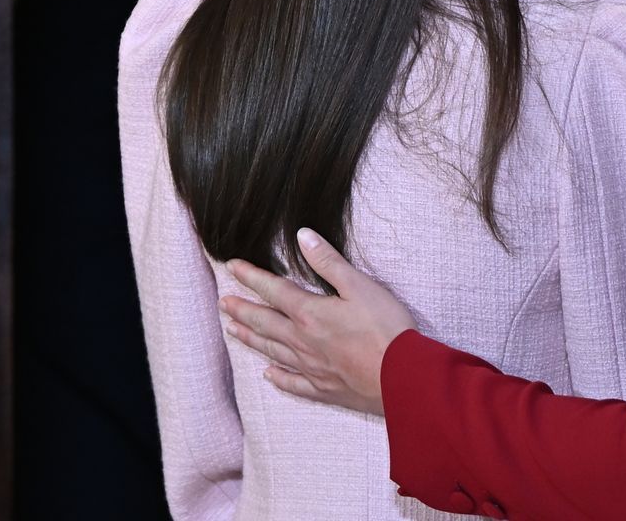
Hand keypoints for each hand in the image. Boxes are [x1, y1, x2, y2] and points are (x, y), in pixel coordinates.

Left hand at [220, 228, 415, 416]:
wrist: (402, 379)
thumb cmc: (385, 329)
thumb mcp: (360, 286)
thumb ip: (328, 262)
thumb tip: (302, 236)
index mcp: (310, 314)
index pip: (273, 290)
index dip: (251, 277)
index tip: (232, 267)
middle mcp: (303, 341)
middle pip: (264, 323)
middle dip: (242, 310)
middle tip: (224, 303)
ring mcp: (311, 368)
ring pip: (272, 351)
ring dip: (251, 339)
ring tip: (233, 331)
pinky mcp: (324, 389)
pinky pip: (293, 383)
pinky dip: (278, 378)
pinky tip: (268, 375)